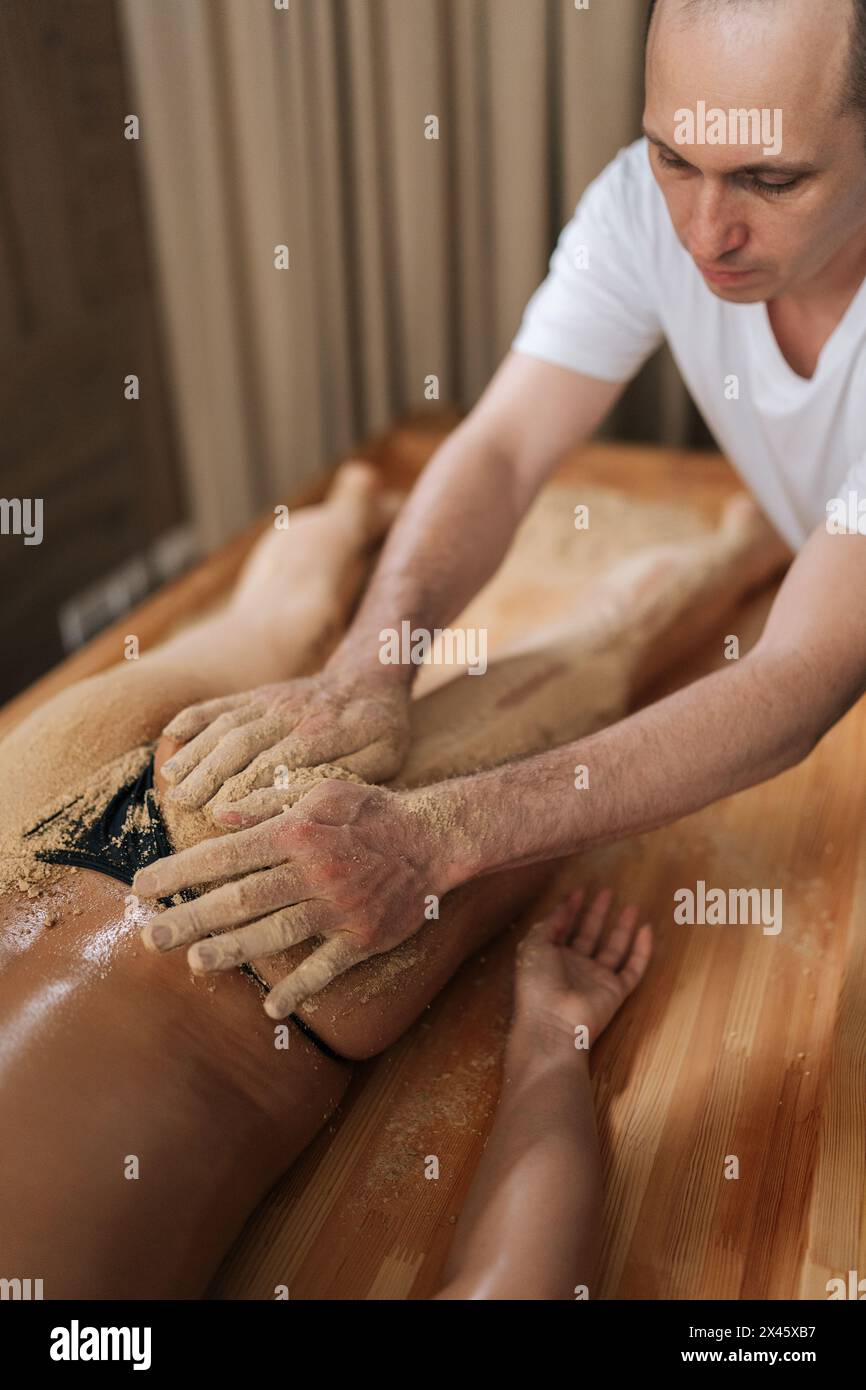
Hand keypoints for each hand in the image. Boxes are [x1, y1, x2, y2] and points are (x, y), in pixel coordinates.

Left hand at [133, 780, 461, 1018]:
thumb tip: (218, 814)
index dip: (180, 871)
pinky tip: (273, 1006)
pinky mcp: (364, 936)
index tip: (144, 886)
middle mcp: (313, 871)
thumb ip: (269, 802)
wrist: (437, 838)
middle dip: (191, 916)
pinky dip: (301, 987)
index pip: (226, 854)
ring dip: (233, 950)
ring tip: (194, 962)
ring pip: (276, 933)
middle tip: (151, 936)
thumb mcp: (323, 790)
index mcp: (296, 832)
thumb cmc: (373, 812)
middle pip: (241, 898)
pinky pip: (327, 966)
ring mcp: (339, 907)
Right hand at [159, 669, 410, 813]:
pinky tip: (170, 735)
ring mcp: (272, 700)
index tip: (222, 817)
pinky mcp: (259, 693)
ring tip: (171, 782)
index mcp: (327, 734)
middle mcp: (293, 713)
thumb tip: (301, 804)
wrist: (371, 675)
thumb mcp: (382, 758)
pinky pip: (221, 702)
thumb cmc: (380, 730)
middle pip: (242, 743)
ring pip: (225, 724)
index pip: (280, 764)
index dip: (249, 790)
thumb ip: (345, 778)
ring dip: (195, 752)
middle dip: (209, 775)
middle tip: (180, 805)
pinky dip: (194, 716)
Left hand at [514, 886, 652, 1045]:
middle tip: (608, 891)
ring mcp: (596, 979)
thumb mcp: (533, 946)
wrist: (554, 1023)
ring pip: (613, 948)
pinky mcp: (616, 991)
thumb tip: (561, 907)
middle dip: (597, 913)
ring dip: (622, 927)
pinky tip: (647, 930)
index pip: (562, 928)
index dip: (570, 909)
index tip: (579, 890)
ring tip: (632, 905)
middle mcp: (574, 966)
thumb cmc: (538, 982)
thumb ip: (548, 924)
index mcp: (551, 957)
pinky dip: (642, 951)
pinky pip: (633, 968)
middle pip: (589, 934)